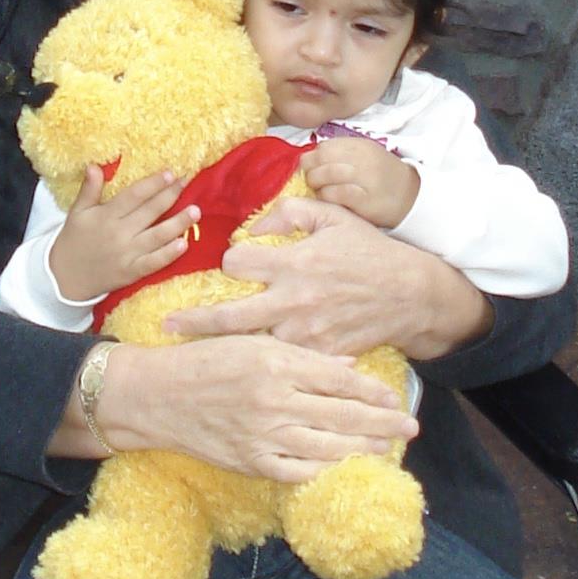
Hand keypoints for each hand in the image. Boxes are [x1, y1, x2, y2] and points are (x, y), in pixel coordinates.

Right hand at [50, 166, 191, 302]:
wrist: (65, 278)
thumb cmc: (74, 241)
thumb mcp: (77, 213)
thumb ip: (89, 190)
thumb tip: (94, 166)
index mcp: (106, 216)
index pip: (134, 195)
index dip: (153, 184)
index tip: (170, 173)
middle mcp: (119, 233)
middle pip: (150, 211)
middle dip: (171, 195)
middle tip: (188, 182)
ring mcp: (127, 254)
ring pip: (157, 236)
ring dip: (178, 223)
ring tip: (196, 211)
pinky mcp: (131, 272)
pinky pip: (154, 262)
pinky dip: (169, 254)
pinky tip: (184, 244)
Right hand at [83, 332, 410, 487]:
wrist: (156, 395)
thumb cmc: (203, 360)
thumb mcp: (252, 342)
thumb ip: (301, 353)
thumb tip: (347, 363)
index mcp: (275, 361)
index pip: (337, 379)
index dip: (371, 390)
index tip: (394, 397)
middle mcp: (273, 399)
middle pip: (341, 414)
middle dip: (380, 422)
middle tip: (409, 426)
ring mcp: (262, 434)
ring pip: (326, 446)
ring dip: (362, 449)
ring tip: (387, 449)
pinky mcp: (250, 461)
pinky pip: (297, 472)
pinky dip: (323, 472)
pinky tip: (344, 470)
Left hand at [165, 194, 492, 360]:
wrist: (409, 294)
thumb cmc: (369, 251)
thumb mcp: (334, 216)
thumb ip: (290, 212)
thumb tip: (252, 226)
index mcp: (294, 262)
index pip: (236, 262)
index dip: (230, 259)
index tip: (234, 263)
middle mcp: (294, 300)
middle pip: (229, 316)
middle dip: (194, 322)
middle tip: (168, 326)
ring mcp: (306, 333)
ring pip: (253, 345)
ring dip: (229, 346)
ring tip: (199, 352)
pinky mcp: (318, 356)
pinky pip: (283, 361)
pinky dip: (265, 361)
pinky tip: (248, 366)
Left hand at [304, 137, 419, 229]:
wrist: (411, 198)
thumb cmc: (383, 178)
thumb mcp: (365, 156)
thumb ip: (341, 153)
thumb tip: (310, 158)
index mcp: (361, 145)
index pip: (324, 147)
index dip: (312, 158)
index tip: (310, 167)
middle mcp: (363, 158)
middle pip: (321, 159)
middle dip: (310, 171)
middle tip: (311, 180)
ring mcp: (365, 178)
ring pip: (325, 175)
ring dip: (316, 184)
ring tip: (319, 190)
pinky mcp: (365, 199)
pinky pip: (334, 194)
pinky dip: (325, 196)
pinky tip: (329, 200)